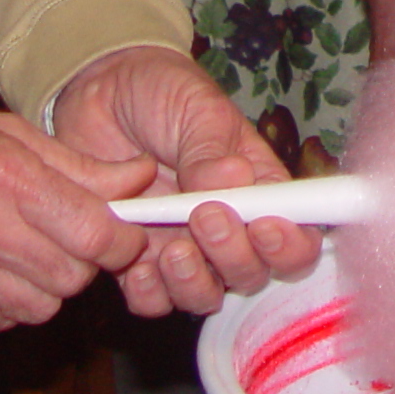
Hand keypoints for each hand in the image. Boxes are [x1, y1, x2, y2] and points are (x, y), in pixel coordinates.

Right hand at [0, 108, 156, 337]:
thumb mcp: (7, 135)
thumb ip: (78, 164)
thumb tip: (141, 176)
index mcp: (4, 177)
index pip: (92, 233)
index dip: (123, 242)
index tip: (126, 237)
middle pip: (71, 277)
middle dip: (85, 263)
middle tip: (71, 241)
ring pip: (39, 307)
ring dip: (47, 286)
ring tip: (28, 253)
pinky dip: (7, 304)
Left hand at [52, 46, 322, 314]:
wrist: (97, 93)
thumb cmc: (161, 92)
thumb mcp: (195, 106)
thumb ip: (211, 147)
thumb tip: (234, 181)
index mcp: (257, 188)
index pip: (297, 235)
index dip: (290, 245)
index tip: (265, 226)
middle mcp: (227, 227)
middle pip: (252, 273)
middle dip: (235, 256)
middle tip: (206, 216)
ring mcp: (181, 247)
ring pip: (205, 296)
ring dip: (194, 282)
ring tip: (171, 248)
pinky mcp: (135, 260)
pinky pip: (152, 301)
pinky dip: (149, 293)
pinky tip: (136, 265)